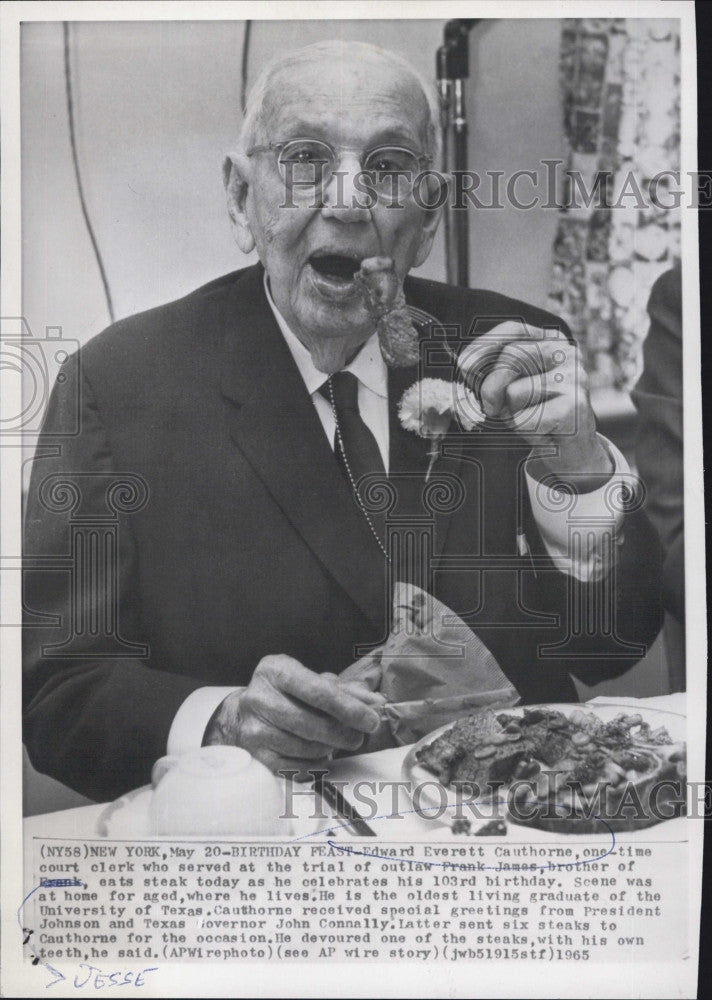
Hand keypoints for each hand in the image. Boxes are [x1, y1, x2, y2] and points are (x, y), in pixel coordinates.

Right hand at [203, 655, 383, 778]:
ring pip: (303, 747)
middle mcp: (258, 697)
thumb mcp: (310, 680)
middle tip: (358, 737)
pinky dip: (313, 764)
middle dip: (342, 733)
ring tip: (336, 743)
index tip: (371, 720)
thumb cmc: (286, 693)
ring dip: (328, 749)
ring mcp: (253, 727)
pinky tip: (321, 757)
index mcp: (275, 670)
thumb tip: (375, 703)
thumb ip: (344, 691)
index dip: (349, 708)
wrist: (242, 713)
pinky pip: (292, 766)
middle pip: (311, 722)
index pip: (318, 692)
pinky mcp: (253, 753)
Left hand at [458, 320, 612, 487]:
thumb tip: (465, 366)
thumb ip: (495, 370)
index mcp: (553, 342)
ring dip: (511, 413)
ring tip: (530, 420)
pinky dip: (524, 431)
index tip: (464, 366)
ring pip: (514, 392)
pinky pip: (525, 419)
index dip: (484, 346)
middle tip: (493, 409)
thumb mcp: (514, 384)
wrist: (572, 449)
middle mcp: (567, 354)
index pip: (513, 330)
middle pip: (510, 358)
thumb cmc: (537, 413)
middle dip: (490, 387)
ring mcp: (574, 378)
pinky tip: (542, 432)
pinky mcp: (575, 407)